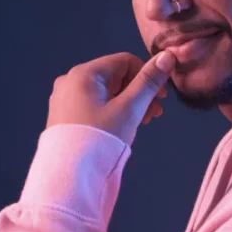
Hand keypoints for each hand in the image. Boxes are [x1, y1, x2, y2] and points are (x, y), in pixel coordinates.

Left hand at [45, 50, 175, 147]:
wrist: (69, 175)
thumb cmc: (101, 138)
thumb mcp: (129, 109)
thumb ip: (148, 82)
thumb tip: (168, 56)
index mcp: (84, 73)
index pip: (125, 61)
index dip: (147, 76)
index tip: (162, 98)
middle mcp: (70, 80)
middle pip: (115, 77)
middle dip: (139, 92)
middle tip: (154, 114)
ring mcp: (64, 98)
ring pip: (105, 92)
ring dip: (128, 103)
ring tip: (143, 122)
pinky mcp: (64, 115)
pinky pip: (94, 104)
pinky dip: (112, 110)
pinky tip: (123, 126)